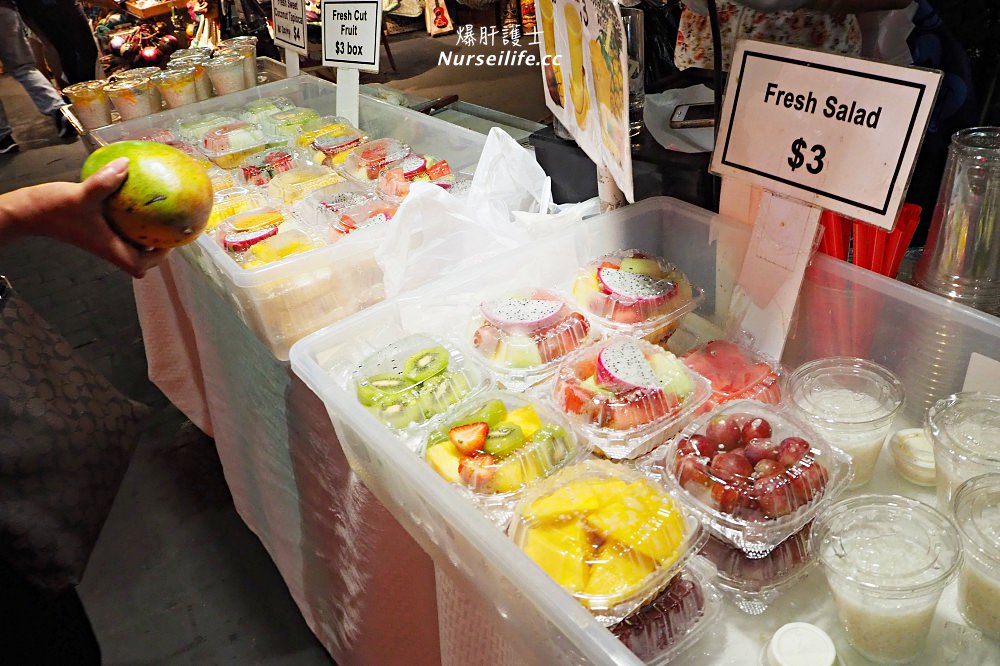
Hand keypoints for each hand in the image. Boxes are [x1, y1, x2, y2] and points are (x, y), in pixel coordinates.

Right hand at [0, 157, 169, 277]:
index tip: (171, 241)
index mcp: (108, 248)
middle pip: (139, 259)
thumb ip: (105, 181)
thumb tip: (126, 164)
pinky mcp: (92, 229)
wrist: (25, 212)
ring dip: (143, 235)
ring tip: (158, 215)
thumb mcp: (82, 194)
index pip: (140, 265)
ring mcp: (99, 239)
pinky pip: (117, 229)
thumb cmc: (52, 208)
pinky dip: (128, 221)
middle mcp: (106, 247)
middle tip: (169, 227)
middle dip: (156, 247)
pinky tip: (132, 200)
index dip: (159, 257)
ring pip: (129, 244)